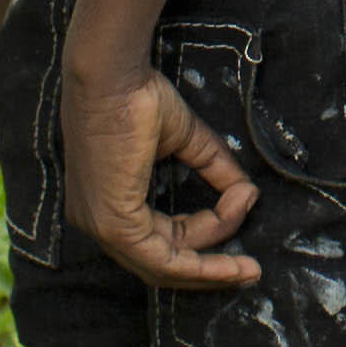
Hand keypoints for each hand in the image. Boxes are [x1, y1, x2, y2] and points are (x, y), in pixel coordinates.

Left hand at [60, 56, 261, 288]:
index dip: (205, 231)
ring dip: (210, 269)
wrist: (115, 75)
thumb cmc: (136, 95)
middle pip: (160, 263)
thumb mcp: (185, 140)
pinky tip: (229, 253)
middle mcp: (97, 222)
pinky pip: (162, 258)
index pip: (159, 237)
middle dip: (208, 269)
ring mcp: (102, 226)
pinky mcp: (114, 224)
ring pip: (163, 266)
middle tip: (249, 271)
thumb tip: (247, 195)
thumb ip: (213, 169)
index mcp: (105, 203)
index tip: (242, 205)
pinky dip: (200, 261)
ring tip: (247, 267)